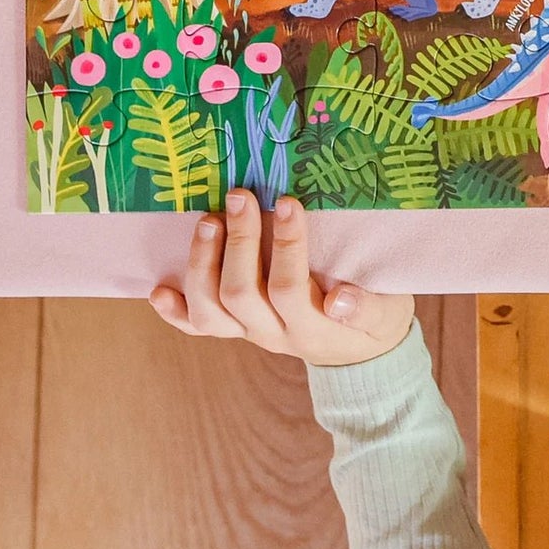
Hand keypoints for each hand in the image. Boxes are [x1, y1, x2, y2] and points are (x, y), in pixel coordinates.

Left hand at [150, 190, 414, 367]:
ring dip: (203, 264)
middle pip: (241, 293)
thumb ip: (367, 307)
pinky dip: (174, 312)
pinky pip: (198, 327)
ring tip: (208, 220)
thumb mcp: (389, 311)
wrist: (359, 353)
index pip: (290, 287)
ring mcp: (249, 333)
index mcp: (312, 327)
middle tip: (240, 195)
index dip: (285, 246)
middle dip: (238, 242)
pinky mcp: (236, 330)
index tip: (286, 202)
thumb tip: (340, 297)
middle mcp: (272, 333)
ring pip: (210, 310)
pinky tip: (159, 288)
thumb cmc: (378, 320)